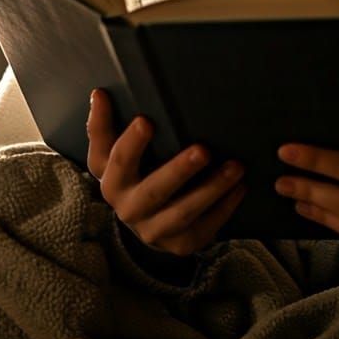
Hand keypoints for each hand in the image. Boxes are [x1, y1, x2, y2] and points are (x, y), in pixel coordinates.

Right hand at [86, 88, 246, 256]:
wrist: (147, 222)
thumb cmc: (134, 175)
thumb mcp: (114, 153)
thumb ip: (104, 127)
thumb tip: (99, 94)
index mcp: (111, 180)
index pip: (113, 161)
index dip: (128, 142)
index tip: (145, 121)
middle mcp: (127, 208)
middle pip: (152, 191)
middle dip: (178, 171)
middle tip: (202, 150)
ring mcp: (153, 230)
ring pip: (183, 213)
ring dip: (211, 189)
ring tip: (235, 167)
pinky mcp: (179, 244)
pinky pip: (204, 229)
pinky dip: (224, 208)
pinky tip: (239, 187)